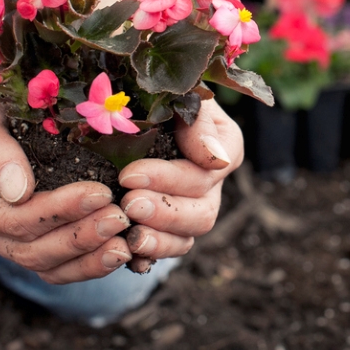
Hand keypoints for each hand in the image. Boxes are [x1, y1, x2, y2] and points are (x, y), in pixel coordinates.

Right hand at [0, 99, 133, 283]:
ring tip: (127, 242)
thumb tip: (18, 192)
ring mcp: (6, 239)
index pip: (15, 219)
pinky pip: (60, 265)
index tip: (100, 193)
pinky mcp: (32, 239)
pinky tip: (122, 251)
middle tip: (122, 217)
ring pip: (48, 265)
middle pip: (32, 249)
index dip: (59, 211)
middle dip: (80, 237)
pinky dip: (89, 262)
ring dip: (89, 258)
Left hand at [116, 99, 243, 271]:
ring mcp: (191, 208)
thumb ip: (198, 121)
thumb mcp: (179, 94)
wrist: (128, 109)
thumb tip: (212, 158)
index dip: (171, 178)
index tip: (130, 174)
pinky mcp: (167, 227)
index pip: (209, 171)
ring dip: (159, 239)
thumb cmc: (155, 93)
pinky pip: (165, 250)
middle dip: (165, 211)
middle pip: (203, 212)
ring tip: (129, 233)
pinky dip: (148, 256)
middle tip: (128, 203)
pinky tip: (127, 254)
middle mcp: (212, 184)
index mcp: (223, 146)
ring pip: (188, 237)